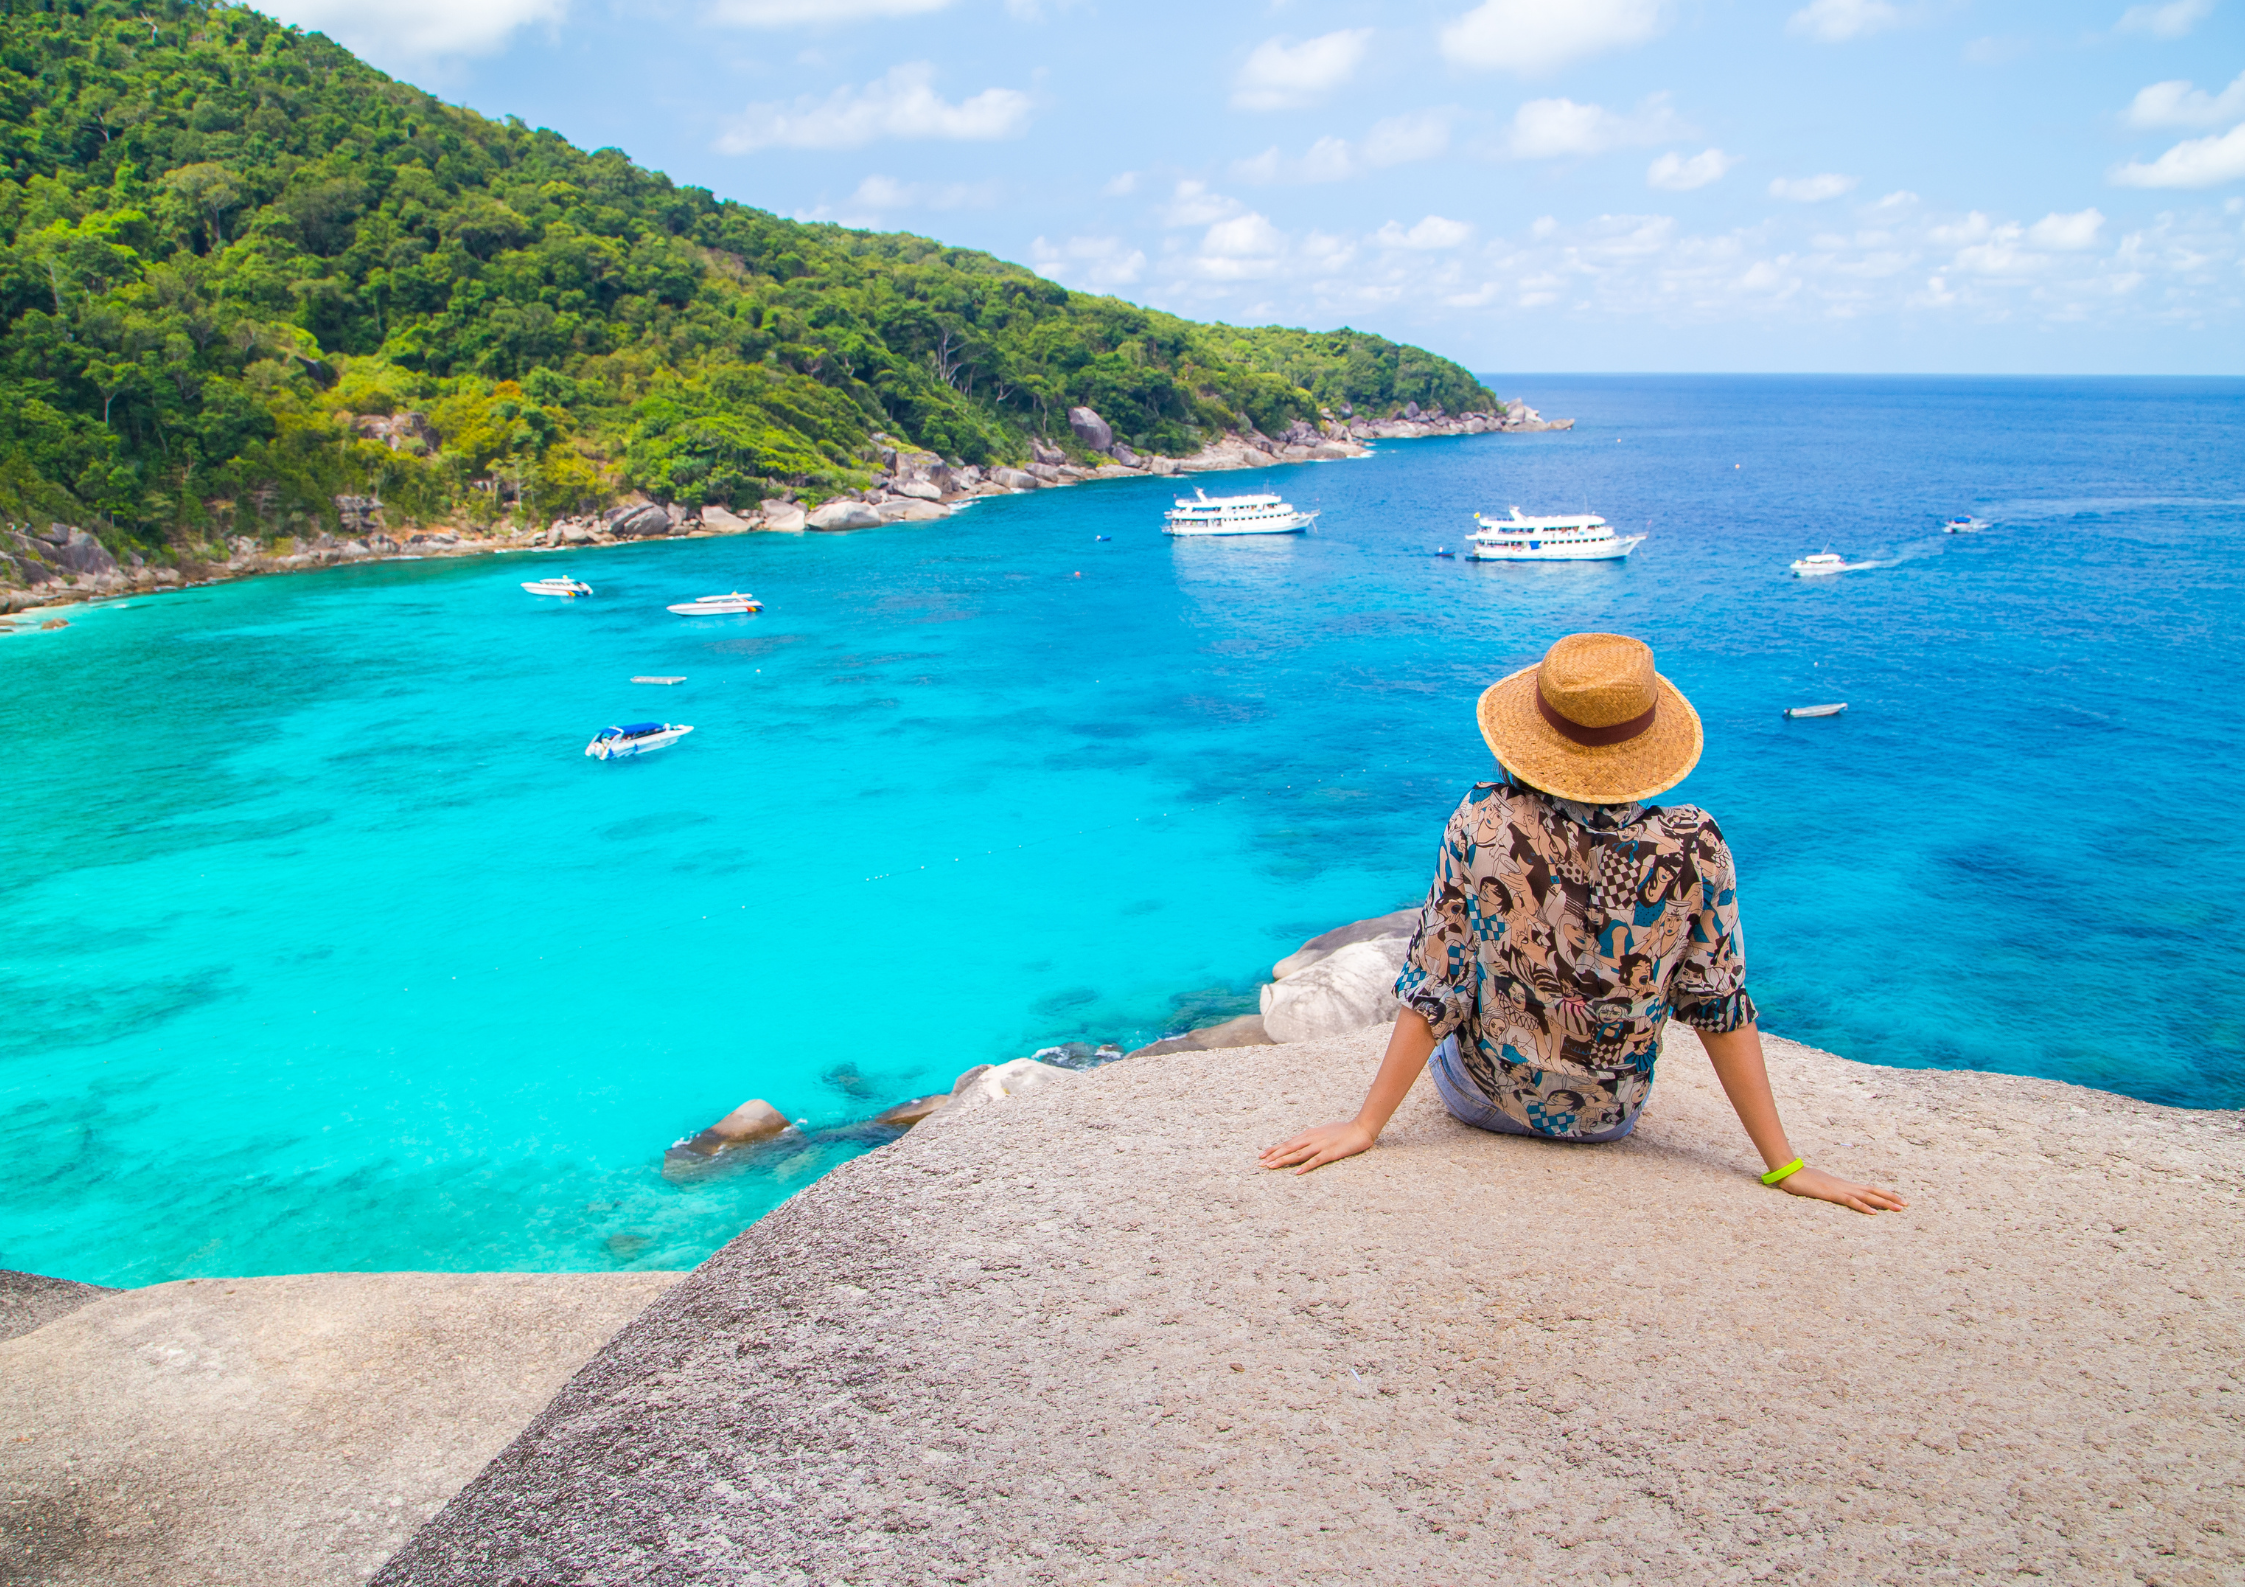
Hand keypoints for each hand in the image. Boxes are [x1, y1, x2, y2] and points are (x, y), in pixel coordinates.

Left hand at [1259, 1120, 1376, 1174]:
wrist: (1361, 1128)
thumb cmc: (1344, 1130)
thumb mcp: (1324, 1131)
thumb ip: (1312, 1136)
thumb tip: (1302, 1140)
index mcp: (1309, 1134)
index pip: (1288, 1142)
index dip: (1274, 1149)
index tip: (1262, 1155)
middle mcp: (1312, 1139)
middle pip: (1289, 1148)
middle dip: (1273, 1155)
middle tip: (1260, 1163)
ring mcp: (1320, 1146)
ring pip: (1298, 1154)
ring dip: (1283, 1160)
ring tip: (1271, 1166)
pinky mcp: (1330, 1153)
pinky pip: (1315, 1161)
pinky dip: (1305, 1166)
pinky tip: (1296, 1172)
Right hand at [1777, 1165, 1907, 1214]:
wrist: (1790, 1172)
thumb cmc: (1802, 1179)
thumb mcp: (1820, 1186)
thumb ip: (1829, 1190)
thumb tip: (1834, 1194)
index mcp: (1844, 1185)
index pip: (1869, 1189)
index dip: (1884, 1193)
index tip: (1898, 1199)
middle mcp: (1846, 1186)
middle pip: (1873, 1191)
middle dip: (1891, 1198)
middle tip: (1907, 1205)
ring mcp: (1840, 1189)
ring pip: (1867, 1196)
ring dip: (1884, 1202)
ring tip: (1898, 1208)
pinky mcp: (1832, 1194)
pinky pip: (1851, 1202)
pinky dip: (1864, 1207)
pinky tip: (1874, 1213)